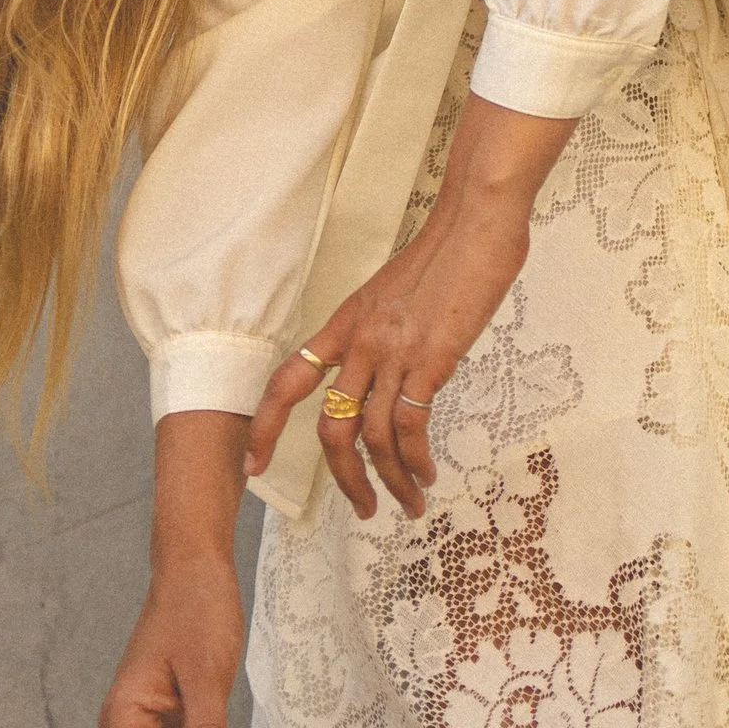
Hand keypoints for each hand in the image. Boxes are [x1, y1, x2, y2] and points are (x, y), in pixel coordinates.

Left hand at [247, 91, 572, 517]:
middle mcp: (360, 340)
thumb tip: (402, 372)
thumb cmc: (450, 251)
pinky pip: (409, 428)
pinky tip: (428, 475)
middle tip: (364, 509)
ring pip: (371, 438)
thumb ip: (389, 333)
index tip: (252, 465)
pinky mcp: (429, 359)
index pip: (288, 379)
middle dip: (343, 479)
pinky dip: (416, 462)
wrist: (476, 218)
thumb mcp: (400, 294)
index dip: (263, 425)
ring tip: (409, 504)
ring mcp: (392, 350)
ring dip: (388, 482)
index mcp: (346, 322)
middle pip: (330, 427)